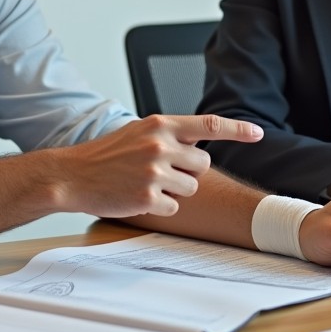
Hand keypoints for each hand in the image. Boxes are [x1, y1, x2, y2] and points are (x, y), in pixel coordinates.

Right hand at [52, 114, 261, 217]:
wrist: (72, 175)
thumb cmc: (106, 155)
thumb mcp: (138, 132)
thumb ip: (169, 134)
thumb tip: (200, 141)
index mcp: (159, 125)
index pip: (208, 124)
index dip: (237, 129)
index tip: (257, 134)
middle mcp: (160, 145)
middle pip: (203, 164)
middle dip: (189, 171)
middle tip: (161, 171)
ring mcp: (154, 172)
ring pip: (191, 188)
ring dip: (175, 191)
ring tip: (146, 183)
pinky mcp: (147, 197)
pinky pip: (174, 207)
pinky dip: (161, 207)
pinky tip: (138, 197)